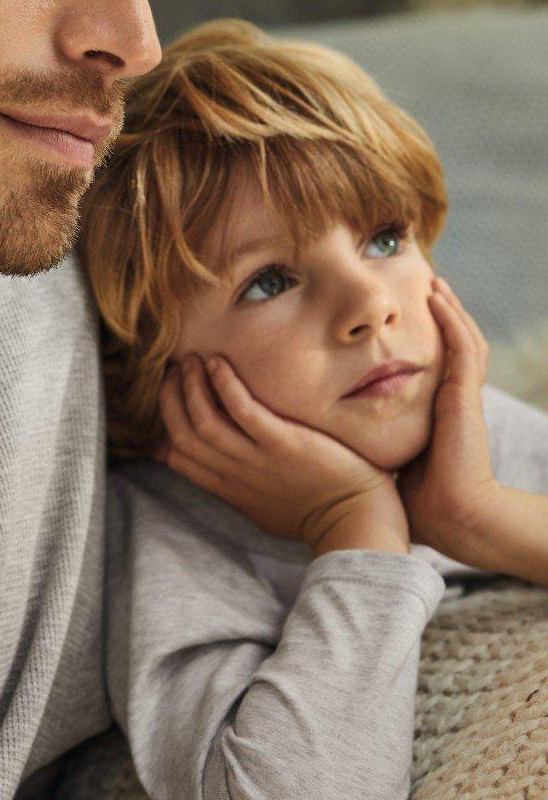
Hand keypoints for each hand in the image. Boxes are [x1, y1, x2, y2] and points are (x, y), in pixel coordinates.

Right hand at [153, 353, 408, 554]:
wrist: (355, 522)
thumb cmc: (314, 513)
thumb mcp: (262, 506)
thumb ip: (238, 486)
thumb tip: (221, 469)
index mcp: (228, 488)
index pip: (176, 455)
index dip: (164, 421)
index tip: (168, 395)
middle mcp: (234, 474)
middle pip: (182, 433)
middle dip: (170, 397)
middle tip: (174, 370)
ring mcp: (256, 460)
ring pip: (203, 419)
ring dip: (191, 386)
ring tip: (193, 360)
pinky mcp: (282, 444)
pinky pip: (242, 410)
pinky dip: (224, 384)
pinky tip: (218, 363)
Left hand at [397, 276, 501, 562]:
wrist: (450, 516)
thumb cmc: (415, 497)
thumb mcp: (388, 457)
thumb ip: (371, 439)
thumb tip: (335, 432)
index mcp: (437, 412)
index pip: (434, 366)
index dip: (426, 341)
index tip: (405, 320)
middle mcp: (452, 400)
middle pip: (453, 346)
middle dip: (443, 315)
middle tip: (427, 286)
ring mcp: (461, 396)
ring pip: (464, 339)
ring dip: (450, 308)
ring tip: (434, 283)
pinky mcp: (463, 396)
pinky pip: (462, 349)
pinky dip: (452, 320)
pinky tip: (437, 298)